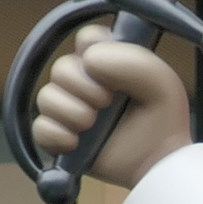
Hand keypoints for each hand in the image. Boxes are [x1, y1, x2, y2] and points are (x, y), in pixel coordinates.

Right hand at [32, 35, 194, 191]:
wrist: (158, 165)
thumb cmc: (162, 120)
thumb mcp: (160, 82)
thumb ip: (131, 60)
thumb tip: (87, 61)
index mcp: (110, 61)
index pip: (86, 38)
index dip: (91, 49)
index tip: (107, 68)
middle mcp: (86, 82)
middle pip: (61, 68)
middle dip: (82, 86)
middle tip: (107, 103)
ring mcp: (71, 110)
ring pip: (46, 97)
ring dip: (70, 111)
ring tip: (91, 125)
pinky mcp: (61, 137)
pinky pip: (40, 128)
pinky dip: (55, 134)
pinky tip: (75, 142)